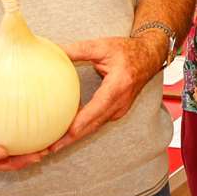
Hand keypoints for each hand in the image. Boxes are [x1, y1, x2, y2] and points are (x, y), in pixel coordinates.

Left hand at [52, 36, 162, 152]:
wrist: (149, 57)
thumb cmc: (127, 51)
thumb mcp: (102, 46)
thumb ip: (77, 49)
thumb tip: (53, 50)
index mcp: (118, 86)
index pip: (95, 110)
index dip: (78, 124)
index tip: (61, 135)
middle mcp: (120, 103)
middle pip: (92, 126)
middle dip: (69, 139)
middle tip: (47, 149)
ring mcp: (119, 110)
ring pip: (93, 128)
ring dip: (73, 137)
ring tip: (51, 146)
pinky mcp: (116, 111)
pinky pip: (96, 123)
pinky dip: (81, 130)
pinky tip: (65, 132)